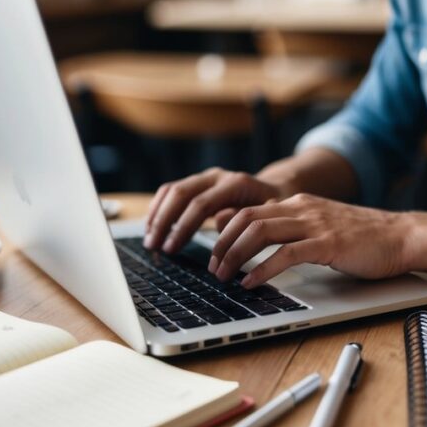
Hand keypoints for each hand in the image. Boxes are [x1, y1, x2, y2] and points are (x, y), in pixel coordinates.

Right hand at [144, 168, 289, 252]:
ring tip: (149, 239)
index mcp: (236, 184)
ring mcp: (206, 178)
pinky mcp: (198, 183)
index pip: (201, 204)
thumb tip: (219, 221)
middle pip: (181, 194)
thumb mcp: (270, 215)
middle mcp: (217, 177)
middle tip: (154, 247)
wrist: (277, 190)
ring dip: (157, 215)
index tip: (172, 249)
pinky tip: (152, 226)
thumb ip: (247, 218)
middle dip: (164, 222)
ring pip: (172, 190)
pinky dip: (159, 208)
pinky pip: (171, 191)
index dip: (183, 227)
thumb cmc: (275, 207)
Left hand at [208, 193, 414, 287]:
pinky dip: (263, 270)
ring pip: (261, 233)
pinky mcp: (328, 244)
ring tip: (226, 277)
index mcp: (300, 204)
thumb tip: (259, 240)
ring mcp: (316, 225)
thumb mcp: (321, 226)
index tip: (215, 253)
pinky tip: (252, 283)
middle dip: (223, 245)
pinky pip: (286, 254)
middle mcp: (303, 209)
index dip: (225, 232)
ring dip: (236, 257)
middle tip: (214, 269)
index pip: (249, 210)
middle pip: (247, 220)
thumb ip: (292, 229)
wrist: (403, 236)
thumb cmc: (366, 238)